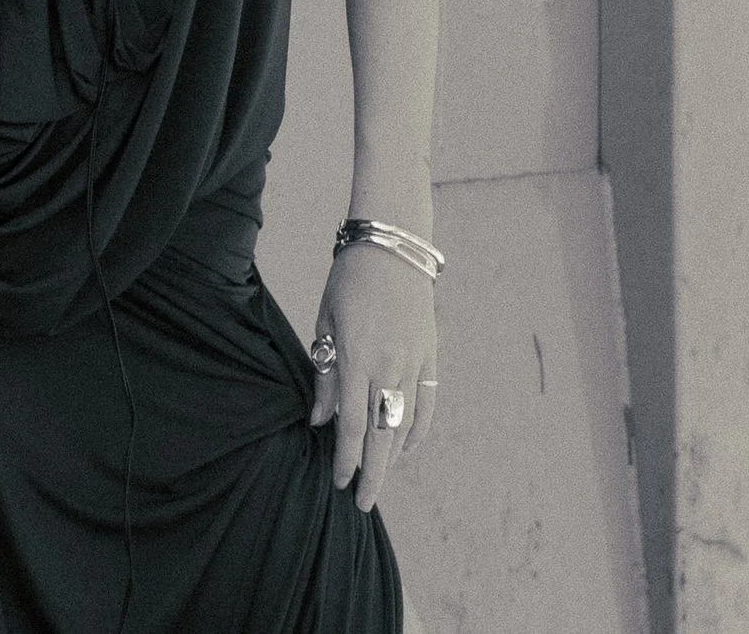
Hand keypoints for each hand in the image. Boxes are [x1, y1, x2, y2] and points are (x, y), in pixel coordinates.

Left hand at [309, 241, 436, 511]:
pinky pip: (427, 400)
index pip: (352, 425)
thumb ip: (324, 374)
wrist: (393, 244)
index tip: (338, 482)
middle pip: (382, 434)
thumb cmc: (349, 280)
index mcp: (356, 358)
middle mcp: (388, 366)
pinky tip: (406, 447)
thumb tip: (319, 421)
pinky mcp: (430, 353)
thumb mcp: (325, 322)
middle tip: (363, 504)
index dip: (346, 459)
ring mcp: (414, 361)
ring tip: (380, 480)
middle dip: (372, 473)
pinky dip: (419, 427)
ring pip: (405, 422)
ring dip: (393, 457)